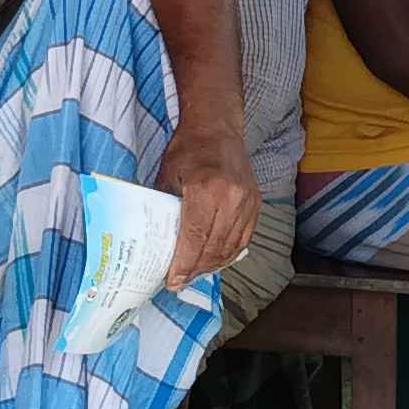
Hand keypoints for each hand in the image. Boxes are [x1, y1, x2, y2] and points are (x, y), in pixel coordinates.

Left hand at [157, 135, 259, 287]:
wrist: (217, 127)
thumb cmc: (188, 148)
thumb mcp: (167, 176)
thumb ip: (163, 209)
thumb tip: (153, 241)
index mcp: (206, 189)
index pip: (195, 238)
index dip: (184, 264)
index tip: (172, 281)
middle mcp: (231, 197)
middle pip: (213, 247)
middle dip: (195, 270)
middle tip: (179, 281)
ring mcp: (247, 202)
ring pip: (230, 247)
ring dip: (211, 265)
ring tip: (194, 274)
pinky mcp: (255, 204)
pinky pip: (243, 239)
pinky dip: (228, 254)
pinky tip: (214, 261)